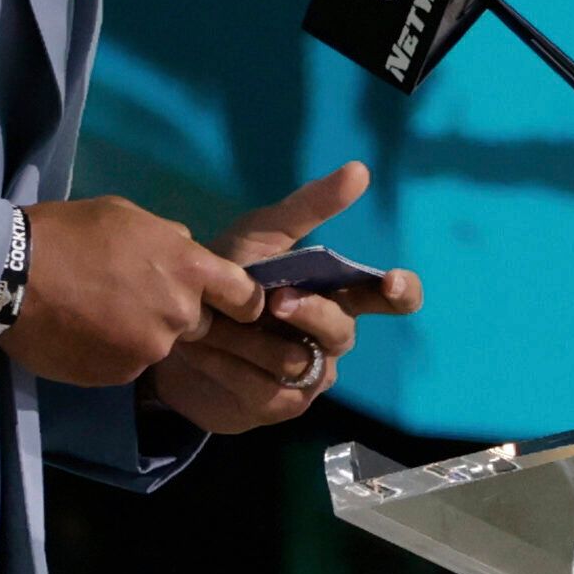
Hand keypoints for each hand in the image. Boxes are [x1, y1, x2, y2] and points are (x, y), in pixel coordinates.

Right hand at [6, 192, 245, 388]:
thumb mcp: (126, 216)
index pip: (246, 297)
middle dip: (174, 312)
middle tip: (131, 297)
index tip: (233, 306)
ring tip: (96, 312)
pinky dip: (111, 352)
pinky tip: (81, 332)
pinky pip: (127, 364)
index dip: (242, 302)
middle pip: (197, 322)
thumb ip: (168, 239)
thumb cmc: (68, 233)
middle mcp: (180, 314)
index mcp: (189, 268)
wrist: (11, 277)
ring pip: (158, 344)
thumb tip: (184, 250)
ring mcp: (150, 350)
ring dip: (138, 333)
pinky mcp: (120, 375)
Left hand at [142, 164, 418, 435]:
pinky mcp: (279, 404)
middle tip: (277, 302)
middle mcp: (332, 336)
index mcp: (339, 294)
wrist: (171, 328)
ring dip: (247, 338)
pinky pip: (264, 387)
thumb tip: (362, 169)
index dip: (402, 292)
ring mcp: (310, 375)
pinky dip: (228, 364)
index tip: (392, 281)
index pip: (393, 297)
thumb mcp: (261, 235)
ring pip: (299, 361)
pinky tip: (202, 350)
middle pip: (341, 330)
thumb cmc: (227, 276)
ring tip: (211, 323)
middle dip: (309, 313)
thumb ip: (308, 207)